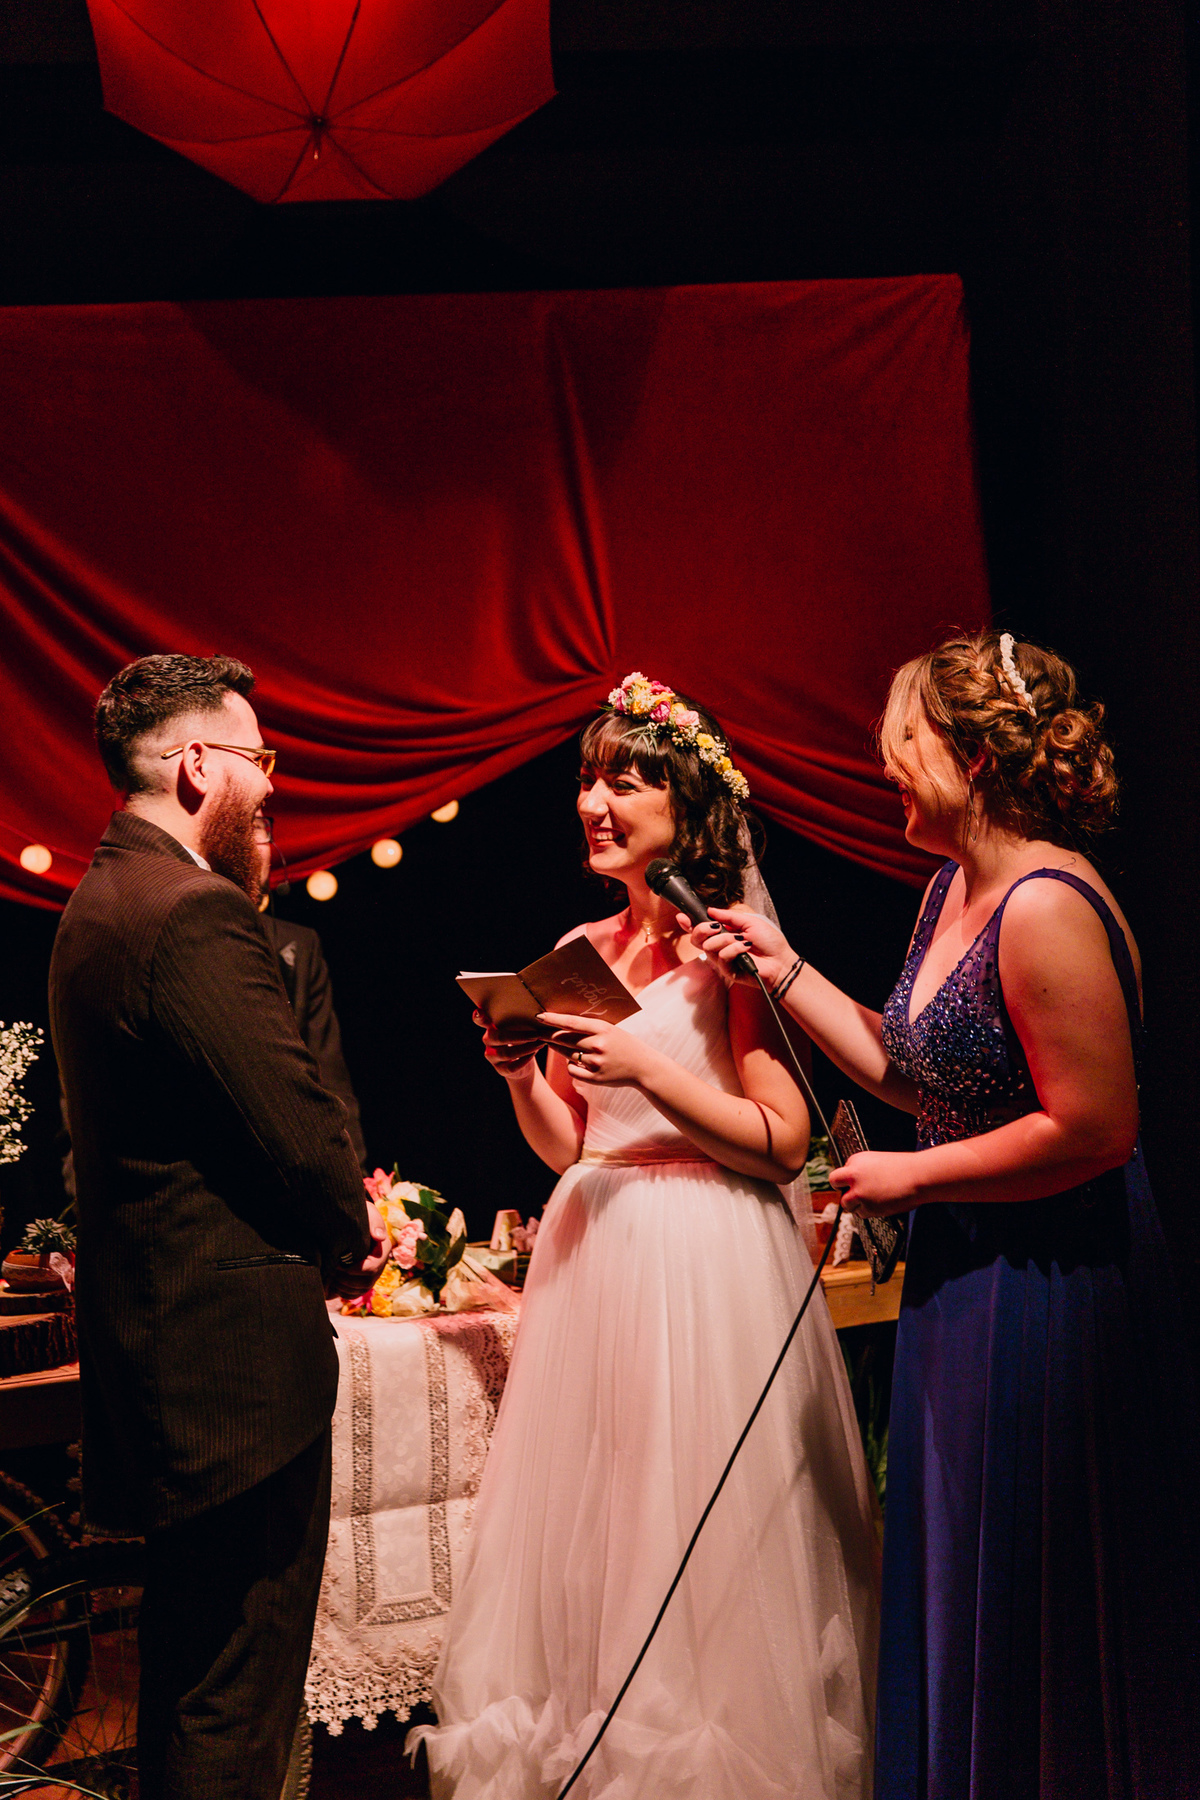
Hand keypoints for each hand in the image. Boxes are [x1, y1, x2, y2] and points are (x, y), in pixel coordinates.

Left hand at [330, 1198, 393, 1297]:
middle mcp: (379, 1266)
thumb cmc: (361, 1217)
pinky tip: (331, 1281)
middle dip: (345, 1279)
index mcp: (382, 1251)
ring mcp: (371, 1276)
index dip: (353, 1270)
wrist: (352, 1223)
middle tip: (330, 1270)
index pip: (371, 1269)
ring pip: (359, 1291)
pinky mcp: (360, 1282)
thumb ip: (374, 1223)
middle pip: (366, 1283)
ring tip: (329, 1275)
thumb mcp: (369, 1215)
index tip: (336, 1263)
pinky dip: (341, 1291)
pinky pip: (353, 1294)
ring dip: (342, 1286)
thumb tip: (379, 1237)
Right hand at [474, 1007, 542, 1082]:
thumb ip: (520, 1018)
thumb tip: (536, 1013)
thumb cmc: (523, 1037)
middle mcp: (488, 1041)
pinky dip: (525, 1059)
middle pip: (499, 1037)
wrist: (524, 1063)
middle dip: (520, 1036)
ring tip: (540, 1043)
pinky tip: (534, 1053)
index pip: (479, 1020)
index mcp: (491, 1027)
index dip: (478, 1017)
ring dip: (526, 1048)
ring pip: (507, 1053)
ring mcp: (492, 1056)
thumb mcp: (520, 1027)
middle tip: (537, 1034)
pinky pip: (512, 1066)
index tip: (479, 1011)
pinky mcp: (500, 1070)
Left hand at [536, 1012, 655, 1085]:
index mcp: (602, 1029)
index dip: (553, 1019)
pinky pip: (572, 1070)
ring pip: (567, 1055)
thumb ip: (589, 1028)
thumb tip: (562, 1024)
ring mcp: (596, 1063)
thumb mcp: (610, 1030)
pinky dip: (571, 1065)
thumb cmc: (624, 1045)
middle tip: (540, 1033)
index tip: (539, 1016)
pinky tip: (577, 1061)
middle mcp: (598, 1045)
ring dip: (561, 1050)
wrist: (643, 1067)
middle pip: (564, 1039)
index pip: (571, 1023)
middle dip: (549, 1036)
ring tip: (564, 1046)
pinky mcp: (594, 1078)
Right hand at [685, 906, 795, 989]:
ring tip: (742, 941)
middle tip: (716, 928)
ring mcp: (722, 959)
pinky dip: (734, 949)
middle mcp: (720, 946)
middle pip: (697, 939)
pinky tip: (745, 949)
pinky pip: (722, 956)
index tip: (682, 917)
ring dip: (726, 940)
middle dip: (702, 929)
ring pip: (708, 947)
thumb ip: (729, 916)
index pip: (701, 930)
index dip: (689, 924)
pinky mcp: (727, 971)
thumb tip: (710, 910)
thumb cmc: (769, 942)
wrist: (780, 961)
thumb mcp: (749, 921)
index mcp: (724, 933)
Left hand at [829, 1151, 917, 1216]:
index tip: (854, 1184)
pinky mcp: (867, 1207)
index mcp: (856, 1159)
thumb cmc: (904, 1169)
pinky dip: (869, 1212)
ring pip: (846, 1203)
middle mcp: (853, 1174)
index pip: (841, 1172)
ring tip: (873, 1201)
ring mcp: (858, 1192)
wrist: (919, 1176)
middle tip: (854, 1195)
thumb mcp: (879, 1162)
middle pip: (835, 1184)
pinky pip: (861, 1214)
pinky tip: (881, 1205)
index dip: (848, 1180)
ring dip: (856, 1205)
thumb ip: (864, 1173)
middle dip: (843, 1190)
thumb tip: (855, 1186)